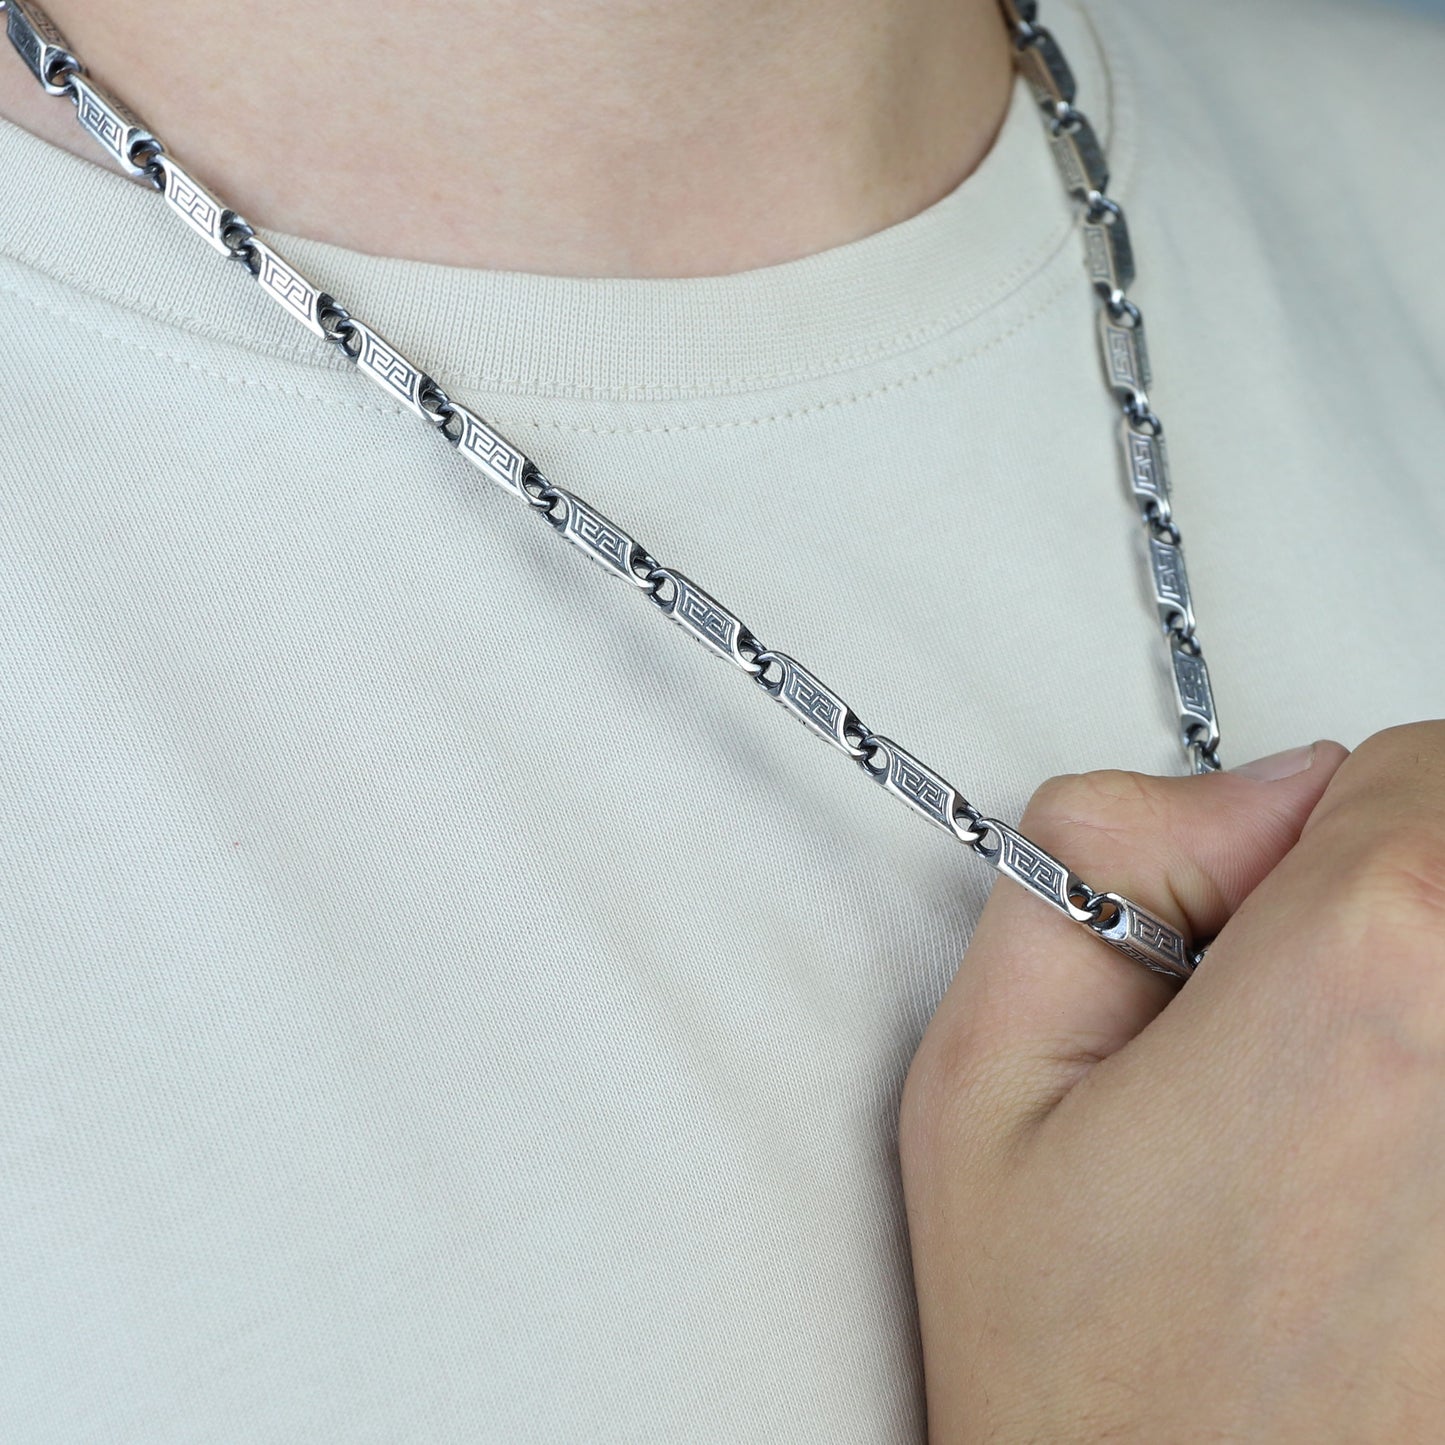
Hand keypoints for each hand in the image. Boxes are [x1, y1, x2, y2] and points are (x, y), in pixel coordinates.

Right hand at [900, 723, 1444, 1443]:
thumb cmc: (1091, 1385)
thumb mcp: (983, 1081)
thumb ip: (1092, 860)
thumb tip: (1247, 799)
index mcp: (1376, 981)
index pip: (1415, 758)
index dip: (1304, 834)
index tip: (1242, 936)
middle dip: (1372, 904)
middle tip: (1276, 1032)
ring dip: (1414, 1005)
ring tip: (1327, 1136)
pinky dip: (1435, 1101)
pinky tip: (1380, 1201)